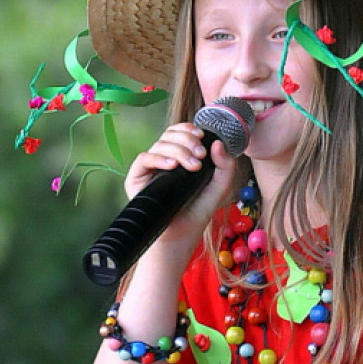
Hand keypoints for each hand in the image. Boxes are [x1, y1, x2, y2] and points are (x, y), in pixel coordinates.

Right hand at [124, 122, 235, 253]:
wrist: (182, 234)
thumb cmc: (198, 210)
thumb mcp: (220, 186)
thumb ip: (225, 165)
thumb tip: (217, 142)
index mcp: (180, 156)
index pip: (179, 132)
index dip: (188, 129)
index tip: (202, 135)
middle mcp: (163, 159)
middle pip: (169, 134)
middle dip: (187, 140)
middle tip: (201, 154)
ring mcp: (150, 168)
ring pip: (159, 144)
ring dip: (179, 150)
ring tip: (193, 166)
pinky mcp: (136, 178)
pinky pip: (143, 159)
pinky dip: (158, 158)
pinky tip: (172, 166)